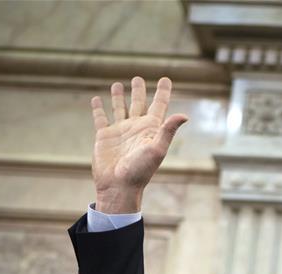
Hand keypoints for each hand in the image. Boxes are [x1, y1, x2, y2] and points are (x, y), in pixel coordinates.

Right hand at [90, 77, 187, 213]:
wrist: (120, 186)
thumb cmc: (141, 170)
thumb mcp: (157, 149)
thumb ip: (168, 131)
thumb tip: (184, 115)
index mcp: (150, 129)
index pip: (159, 105)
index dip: (163, 92)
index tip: (165, 79)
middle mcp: (136, 128)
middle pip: (139, 103)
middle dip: (139, 91)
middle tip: (138, 78)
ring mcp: (120, 131)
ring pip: (119, 108)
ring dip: (118, 96)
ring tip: (118, 84)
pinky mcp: (104, 137)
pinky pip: (100, 118)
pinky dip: (98, 109)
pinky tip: (96, 100)